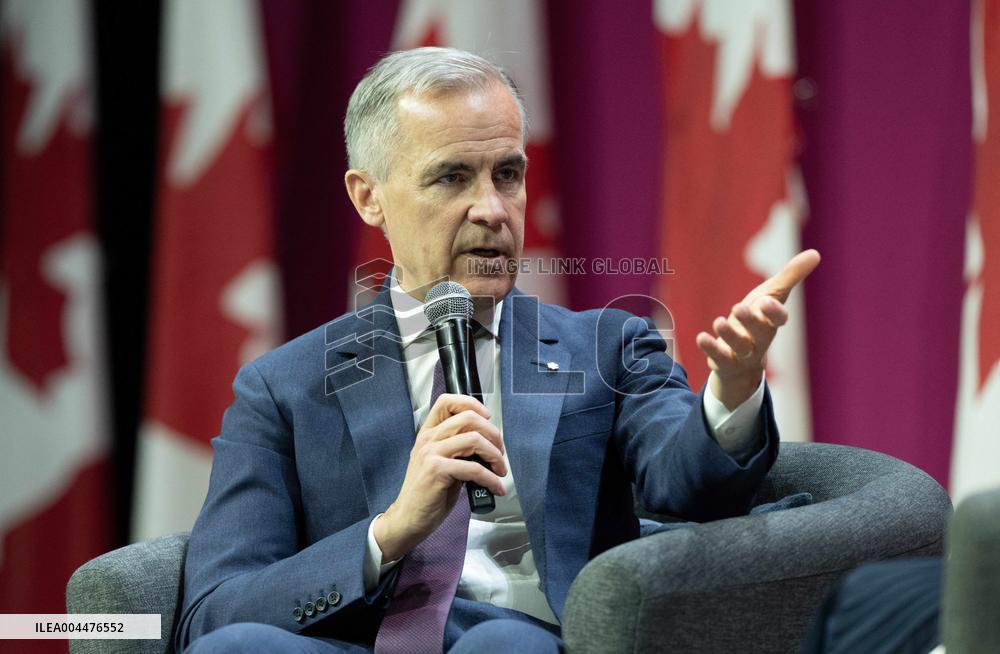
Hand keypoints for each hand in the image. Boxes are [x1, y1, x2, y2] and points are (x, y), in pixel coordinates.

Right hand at [374, 394, 506, 560]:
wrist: (408, 518)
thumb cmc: (428, 493)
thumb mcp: (440, 463)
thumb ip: (458, 449)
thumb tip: (488, 444)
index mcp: (428, 433)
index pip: (447, 402)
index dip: (471, 404)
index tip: (487, 419)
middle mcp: (428, 439)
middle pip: (468, 418)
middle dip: (493, 434)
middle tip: (500, 453)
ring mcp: (431, 453)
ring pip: (474, 439)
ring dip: (495, 456)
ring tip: (500, 470)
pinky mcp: (437, 471)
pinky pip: (474, 468)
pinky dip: (490, 478)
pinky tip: (495, 487)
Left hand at [696, 249, 820, 409]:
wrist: (741, 361)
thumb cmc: (758, 321)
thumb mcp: (772, 296)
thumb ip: (791, 276)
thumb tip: (816, 254)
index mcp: (772, 322)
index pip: (779, 319)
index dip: (774, 312)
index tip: (767, 301)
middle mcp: (759, 340)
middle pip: (760, 333)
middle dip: (751, 321)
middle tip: (739, 308)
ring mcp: (742, 354)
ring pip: (739, 347)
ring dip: (729, 335)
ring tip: (719, 322)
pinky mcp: (724, 362)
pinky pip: (719, 358)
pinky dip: (710, 348)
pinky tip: (701, 337)